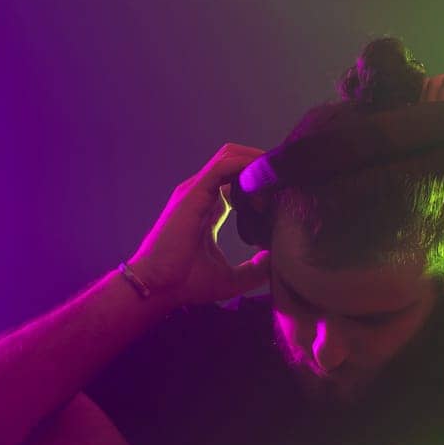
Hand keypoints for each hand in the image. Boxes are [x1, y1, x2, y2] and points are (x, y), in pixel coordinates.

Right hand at [127, 144, 270, 305]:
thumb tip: (276, 259)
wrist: (156, 287)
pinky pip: (223, 166)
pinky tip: (264, 178)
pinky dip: (245, 165)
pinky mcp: (193, 193)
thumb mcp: (230, 278)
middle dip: (261, 162)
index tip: (283, 192)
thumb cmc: (185, 283)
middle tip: (287, 176)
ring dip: (256, 159)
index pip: (236, 179)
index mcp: (209, 208)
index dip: (260, 180)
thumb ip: (254, 269)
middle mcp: (201, 194)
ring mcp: (195, 190)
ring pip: (230, 156)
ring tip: (280, 173)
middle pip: (234, 160)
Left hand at [419, 65, 443, 207]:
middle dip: (421, 116)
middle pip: (430, 96)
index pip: (433, 113)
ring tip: (436, 133)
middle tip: (422, 140)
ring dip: (430, 109)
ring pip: (437, 87)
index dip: (421, 128)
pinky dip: (442, 100)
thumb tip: (436, 194)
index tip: (416, 147)